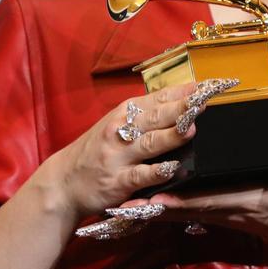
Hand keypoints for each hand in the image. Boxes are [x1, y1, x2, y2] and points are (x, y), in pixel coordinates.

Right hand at [44, 78, 238, 219]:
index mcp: (124, 113)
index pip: (157, 98)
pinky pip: (140, 175)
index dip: (181, 92)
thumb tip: (180, 98)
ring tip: (192, 129)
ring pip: (150, 143)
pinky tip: (171, 168)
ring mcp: (119, 156)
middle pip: (156, 117)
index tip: (204, 87)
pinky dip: (156, 172)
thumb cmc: (96, 151)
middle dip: (181, 109)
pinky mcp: (118, 182)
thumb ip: (145, 114)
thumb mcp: (116, 125)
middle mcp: (121, 130)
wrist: (63, 182)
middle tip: (203, 102)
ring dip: (172, 136)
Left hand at [92, 165, 267, 249]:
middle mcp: (231, 208)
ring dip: (155, 206)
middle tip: (121, 204)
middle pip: (187, 206)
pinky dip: (170, 203)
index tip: (155, 197)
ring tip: (123, 203)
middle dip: (155, 205)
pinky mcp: (226, 210)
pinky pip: (193, 207)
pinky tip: (150, 199)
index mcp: (250, 199)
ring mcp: (227, 211)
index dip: (183, 198)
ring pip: (185, 208)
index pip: (210, 199)